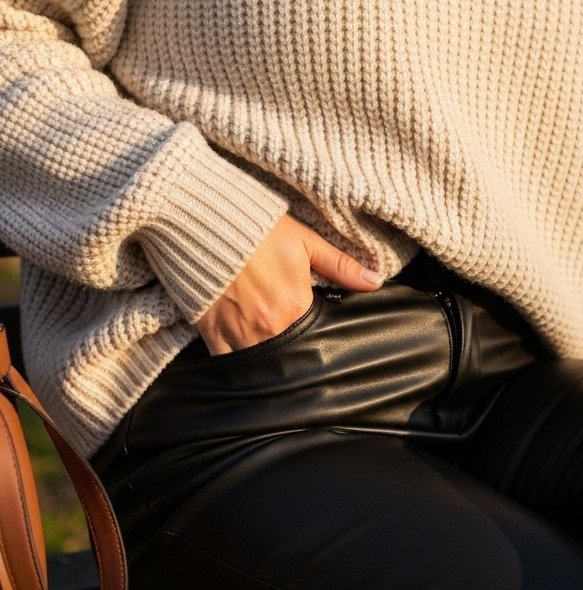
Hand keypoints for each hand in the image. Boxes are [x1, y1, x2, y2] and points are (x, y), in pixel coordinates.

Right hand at [195, 212, 383, 355]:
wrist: (199, 222)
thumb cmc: (254, 228)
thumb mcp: (303, 241)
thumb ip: (340, 266)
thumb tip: (376, 282)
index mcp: (294, 307)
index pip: (317, 336)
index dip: (319, 336)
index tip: (318, 332)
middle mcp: (268, 328)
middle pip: (291, 356)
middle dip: (297, 354)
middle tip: (297, 347)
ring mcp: (238, 335)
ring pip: (262, 366)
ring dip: (271, 363)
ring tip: (276, 358)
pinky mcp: (211, 335)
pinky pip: (228, 364)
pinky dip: (238, 367)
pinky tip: (247, 364)